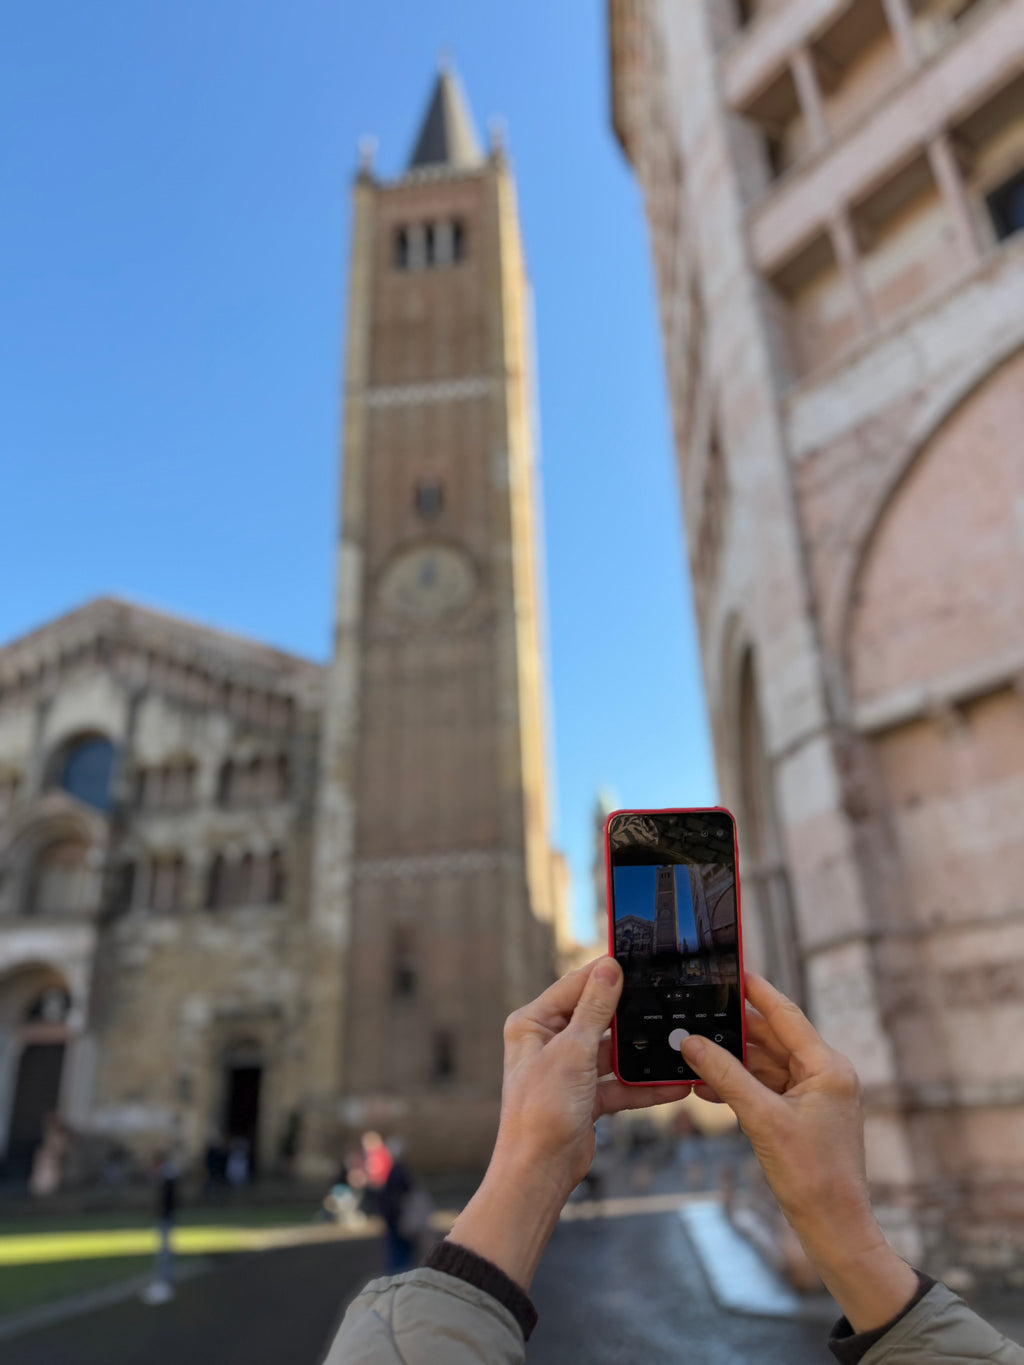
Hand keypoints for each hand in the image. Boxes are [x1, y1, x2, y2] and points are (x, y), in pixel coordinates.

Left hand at [446, 957, 680, 1289]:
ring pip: (612, 1052)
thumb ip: (594, 1009)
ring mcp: (568, 1071)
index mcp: (533, 1024)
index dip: (604, 974)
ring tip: (675, 1045)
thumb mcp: (572, 1052)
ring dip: (641, 1054)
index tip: (635, 960)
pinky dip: (642, 1085)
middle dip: (629, 1016)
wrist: (539, 1172)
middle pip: (597, 1017)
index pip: (574, 986)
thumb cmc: (541, 1111)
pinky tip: (672, 1084)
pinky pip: (619, 1083)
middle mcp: (548, 1043)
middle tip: (663, 999)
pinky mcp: (585, 1097)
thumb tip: (608, 968)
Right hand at [681, 973, 918, 1330]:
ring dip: (731, 1062)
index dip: (756, 991)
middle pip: (772, 1038)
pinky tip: (706, 1088)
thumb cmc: (811, 1176)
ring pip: (765, 1064)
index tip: (729, 968)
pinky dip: (739, 1086)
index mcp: (827, 1067)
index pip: (785, 1014)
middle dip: (733, 1030)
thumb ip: (726, 1076)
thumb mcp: (762, 1120)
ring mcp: (814, 1095)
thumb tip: (691, 1042)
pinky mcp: (802, 1115)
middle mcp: (825, 1074)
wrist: (834, 1229)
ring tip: (692, 1054)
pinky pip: (766, 1088)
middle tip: (696, 1012)